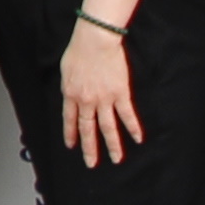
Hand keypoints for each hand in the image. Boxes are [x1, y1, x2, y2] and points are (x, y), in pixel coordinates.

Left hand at [59, 21, 142, 164]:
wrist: (95, 40)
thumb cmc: (79, 50)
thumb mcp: (66, 70)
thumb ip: (69, 86)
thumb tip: (70, 94)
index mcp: (71, 94)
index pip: (70, 120)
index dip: (71, 134)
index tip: (72, 146)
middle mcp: (87, 101)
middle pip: (88, 129)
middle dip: (89, 148)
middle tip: (91, 163)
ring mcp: (104, 99)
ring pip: (108, 127)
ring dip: (112, 145)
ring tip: (117, 159)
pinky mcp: (120, 94)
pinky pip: (127, 114)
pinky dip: (133, 127)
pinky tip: (138, 138)